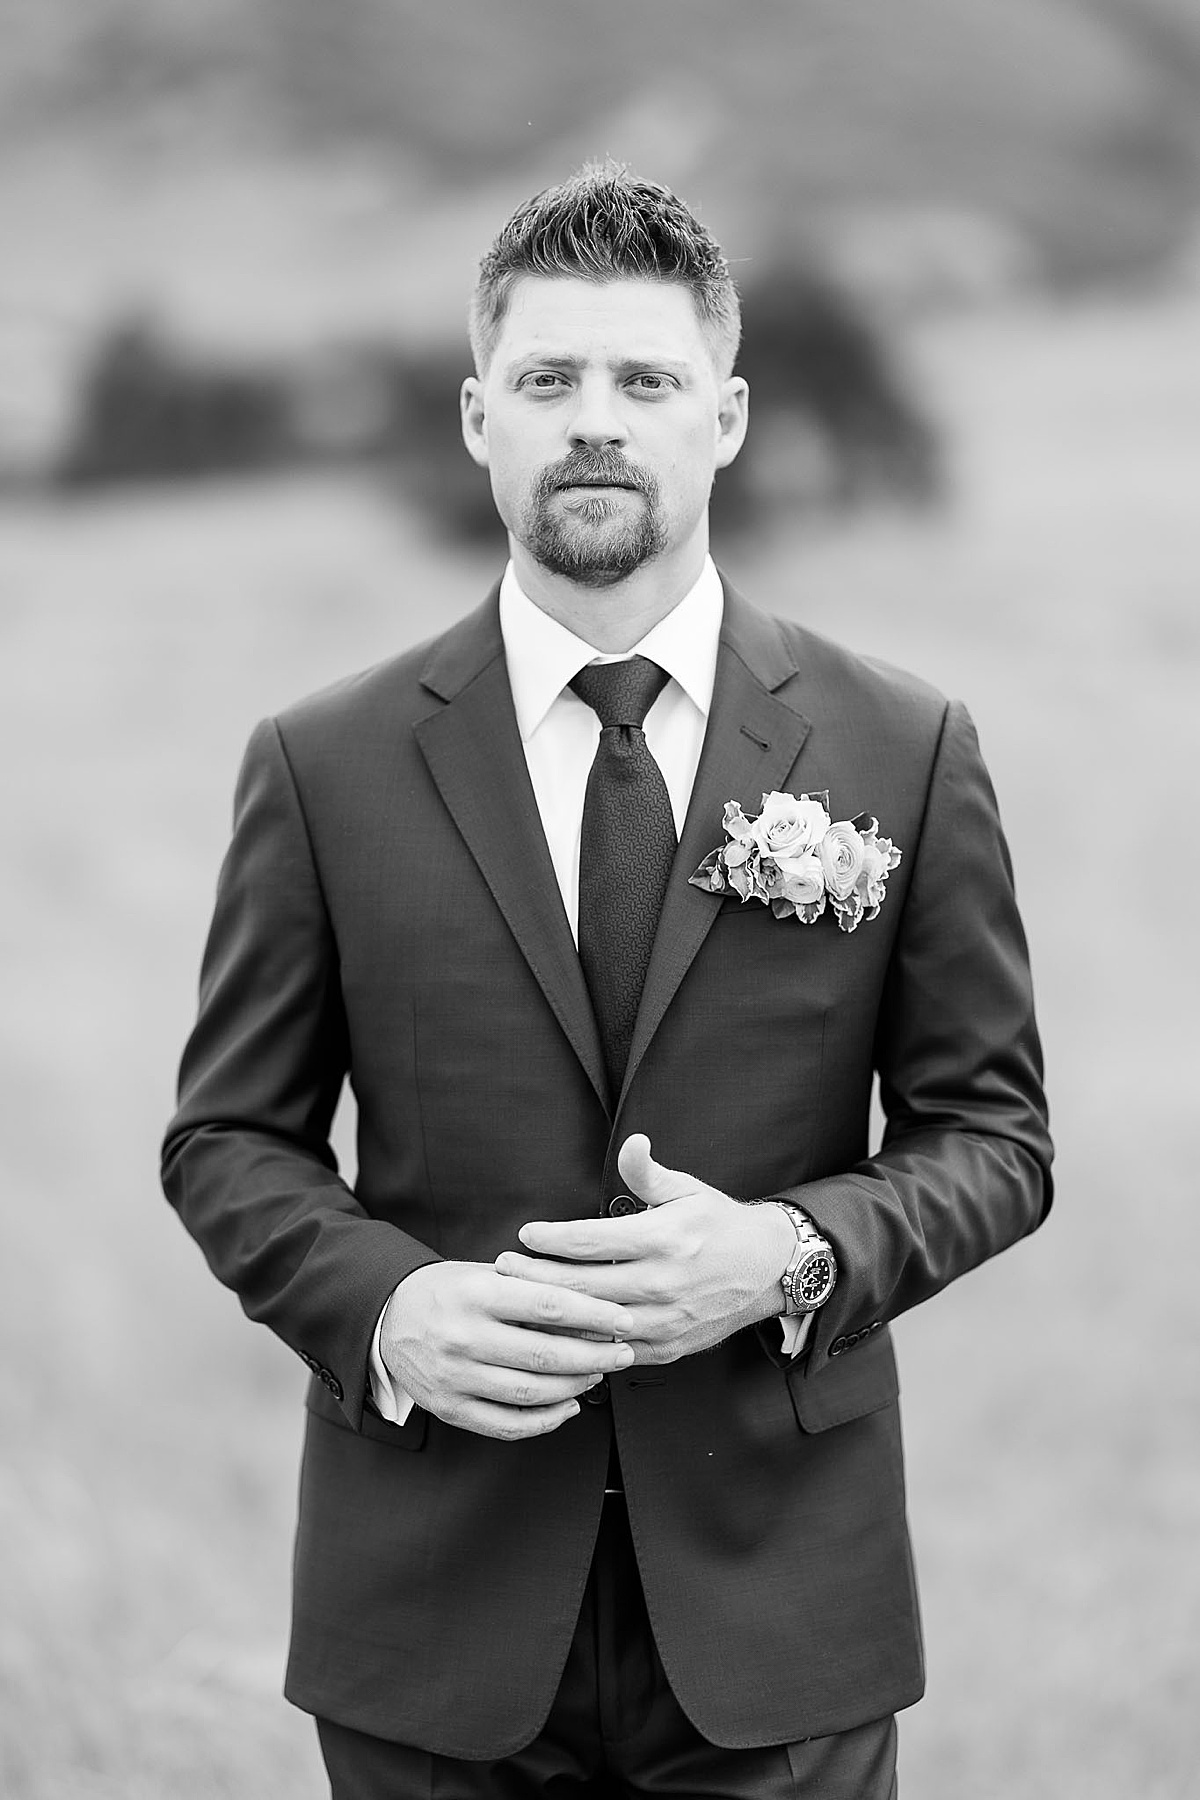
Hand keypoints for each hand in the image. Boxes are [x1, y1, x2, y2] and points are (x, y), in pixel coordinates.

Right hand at [378, 1260, 635, 1440]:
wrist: (387, 1318)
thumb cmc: (447, 1291)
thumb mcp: (484, 1273)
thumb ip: (532, 1286)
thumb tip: (594, 1302)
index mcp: (476, 1295)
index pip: (548, 1306)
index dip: (594, 1315)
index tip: (624, 1319)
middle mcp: (464, 1338)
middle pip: (545, 1355)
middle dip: (594, 1356)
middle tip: (623, 1351)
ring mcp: (455, 1378)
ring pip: (531, 1392)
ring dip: (575, 1386)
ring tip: (598, 1373)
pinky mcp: (450, 1408)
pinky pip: (507, 1424)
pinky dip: (545, 1419)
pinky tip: (567, 1406)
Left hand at [496, 1135, 793, 1364]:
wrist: (767, 1270)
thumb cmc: (720, 1225)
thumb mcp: (687, 1189)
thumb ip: (648, 1172)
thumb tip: (631, 1143)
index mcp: (664, 1239)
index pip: (592, 1240)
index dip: (552, 1237)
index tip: (526, 1233)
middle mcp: (663, 1283)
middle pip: (582, 1286)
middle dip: (536, 1277)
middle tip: (504, 1267)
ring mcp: (664, 1320)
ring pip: (593, 1324)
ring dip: (551, 1314)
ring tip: (518, 1301)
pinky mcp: (666, 1347)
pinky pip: (613, 1351)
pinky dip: (581, 1343)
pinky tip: (556, 1332)